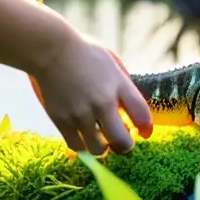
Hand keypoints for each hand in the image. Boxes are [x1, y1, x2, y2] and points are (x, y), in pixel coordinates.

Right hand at [31, 34, 153, 155]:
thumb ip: (123, 87)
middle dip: (125, 146)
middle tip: (121, 143)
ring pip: (98, 149)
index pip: (142, 115)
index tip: (144, 133)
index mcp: (119, 85)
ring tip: (100, 141)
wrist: (52, 51)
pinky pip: (76, 145)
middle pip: (121, 141)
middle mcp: (102, 102)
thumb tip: (130, 111)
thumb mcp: (113, 65)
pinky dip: (82, 145)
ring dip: (102, 148)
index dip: (146, 129)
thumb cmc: (86, 54)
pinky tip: (83, 138)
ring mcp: (81, 113)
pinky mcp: (62, 120)